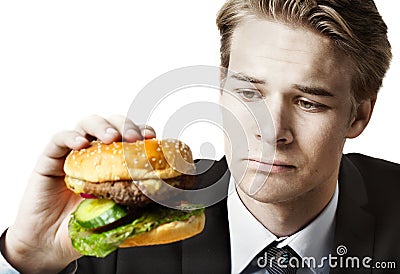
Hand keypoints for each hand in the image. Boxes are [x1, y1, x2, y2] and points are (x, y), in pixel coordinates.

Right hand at [3, 115, 155, 273]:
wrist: (50, 243)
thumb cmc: (84, 226)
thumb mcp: (115, 213)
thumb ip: (133, 201)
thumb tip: (161, 195)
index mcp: (113, 162)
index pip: (130, 137)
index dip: (141, 131)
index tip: (152, 137)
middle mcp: (94, 152)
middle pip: (112, 124)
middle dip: (125, 126)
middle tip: (134, 138)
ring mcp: (72, 152)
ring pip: (87, 123)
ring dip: (102, 126)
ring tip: (111, 137)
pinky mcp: (50, 158)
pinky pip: (59, 139)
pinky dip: (71, 137)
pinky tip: (81, 144)